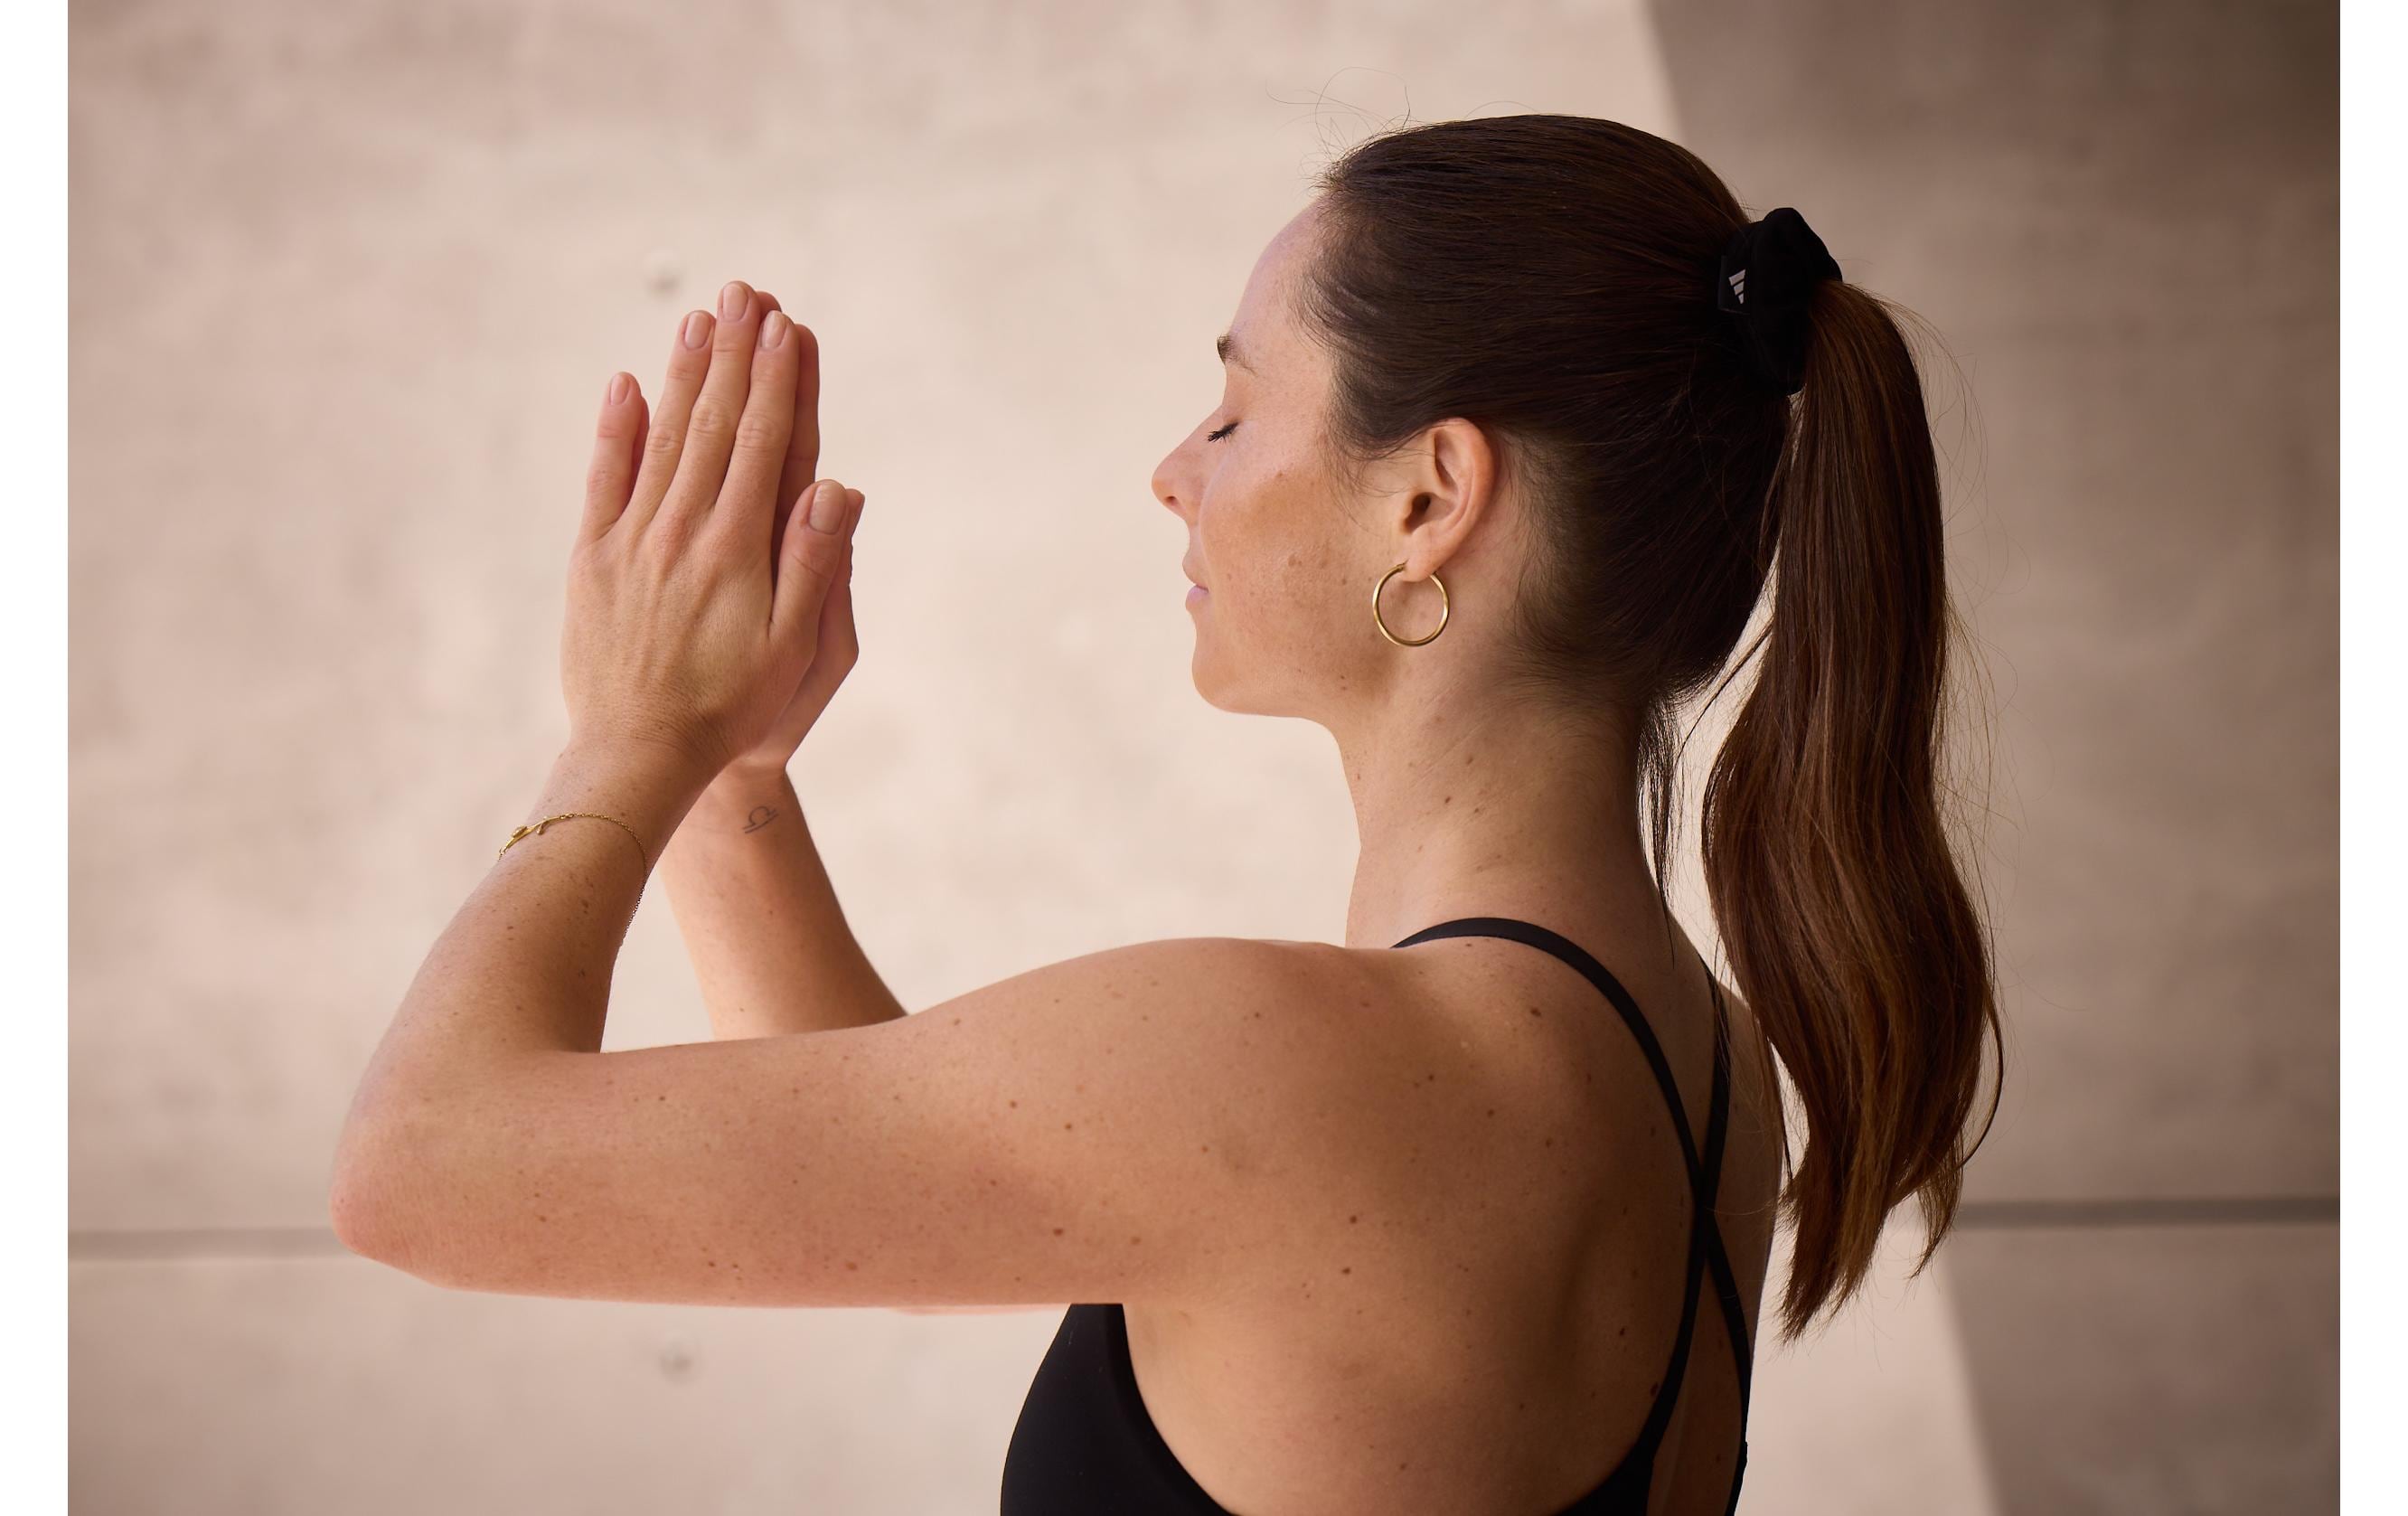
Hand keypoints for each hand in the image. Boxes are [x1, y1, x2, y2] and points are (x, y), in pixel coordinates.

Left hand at [563, 279, 865, 779]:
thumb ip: (816, 563)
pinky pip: (604, 480)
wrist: (639, 756)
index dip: (778, 382)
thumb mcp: (798, 648)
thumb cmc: (736, 709)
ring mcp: (633, 540)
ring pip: (663, 438)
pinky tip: (625, 385)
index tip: (788, 327)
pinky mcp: (593, 560)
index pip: (763, 444)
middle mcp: (683, 531)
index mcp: (739, 548)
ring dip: (684, 374)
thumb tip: (837, 487)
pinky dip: (615, 430)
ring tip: (700, 318)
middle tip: (746, 295)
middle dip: (735, 356)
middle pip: (714, 425)